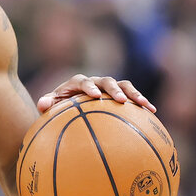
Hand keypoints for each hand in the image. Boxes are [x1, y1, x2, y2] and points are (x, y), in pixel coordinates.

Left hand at [36, 74, 154, 113]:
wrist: (71, 104)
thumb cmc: (60, 106)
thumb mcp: (52, 105)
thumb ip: (47, 103)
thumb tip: (42, 104)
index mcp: (78, 82)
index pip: (83, 81)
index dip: (89, 87)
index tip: (95, 96)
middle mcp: (95, 82)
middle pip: (107, 81)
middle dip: (115, 90)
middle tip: (121, 100)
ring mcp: (109, 87)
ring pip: (124, 86)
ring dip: (134, 94)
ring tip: (145, 105)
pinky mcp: (120, 94)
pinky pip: (133, 97)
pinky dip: (142, 103)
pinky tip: (153, 113)